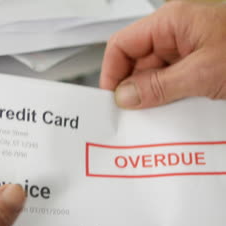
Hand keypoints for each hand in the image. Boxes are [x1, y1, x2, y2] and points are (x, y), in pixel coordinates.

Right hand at [100, 1, 225, 108]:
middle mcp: (177, 33)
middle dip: (135, 90)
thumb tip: (125, 95)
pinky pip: (173, 84)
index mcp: (172, 21)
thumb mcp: (204, 72)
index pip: (122, 44)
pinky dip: (173, 100)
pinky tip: (180, 110)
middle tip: (134, 114)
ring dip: (156, 98)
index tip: (111, 99)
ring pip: (154, 77)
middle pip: (136, 63)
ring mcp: (189, 50)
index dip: (111, 72)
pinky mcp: (200, 66)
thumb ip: (159, 86)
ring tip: (165, 113)